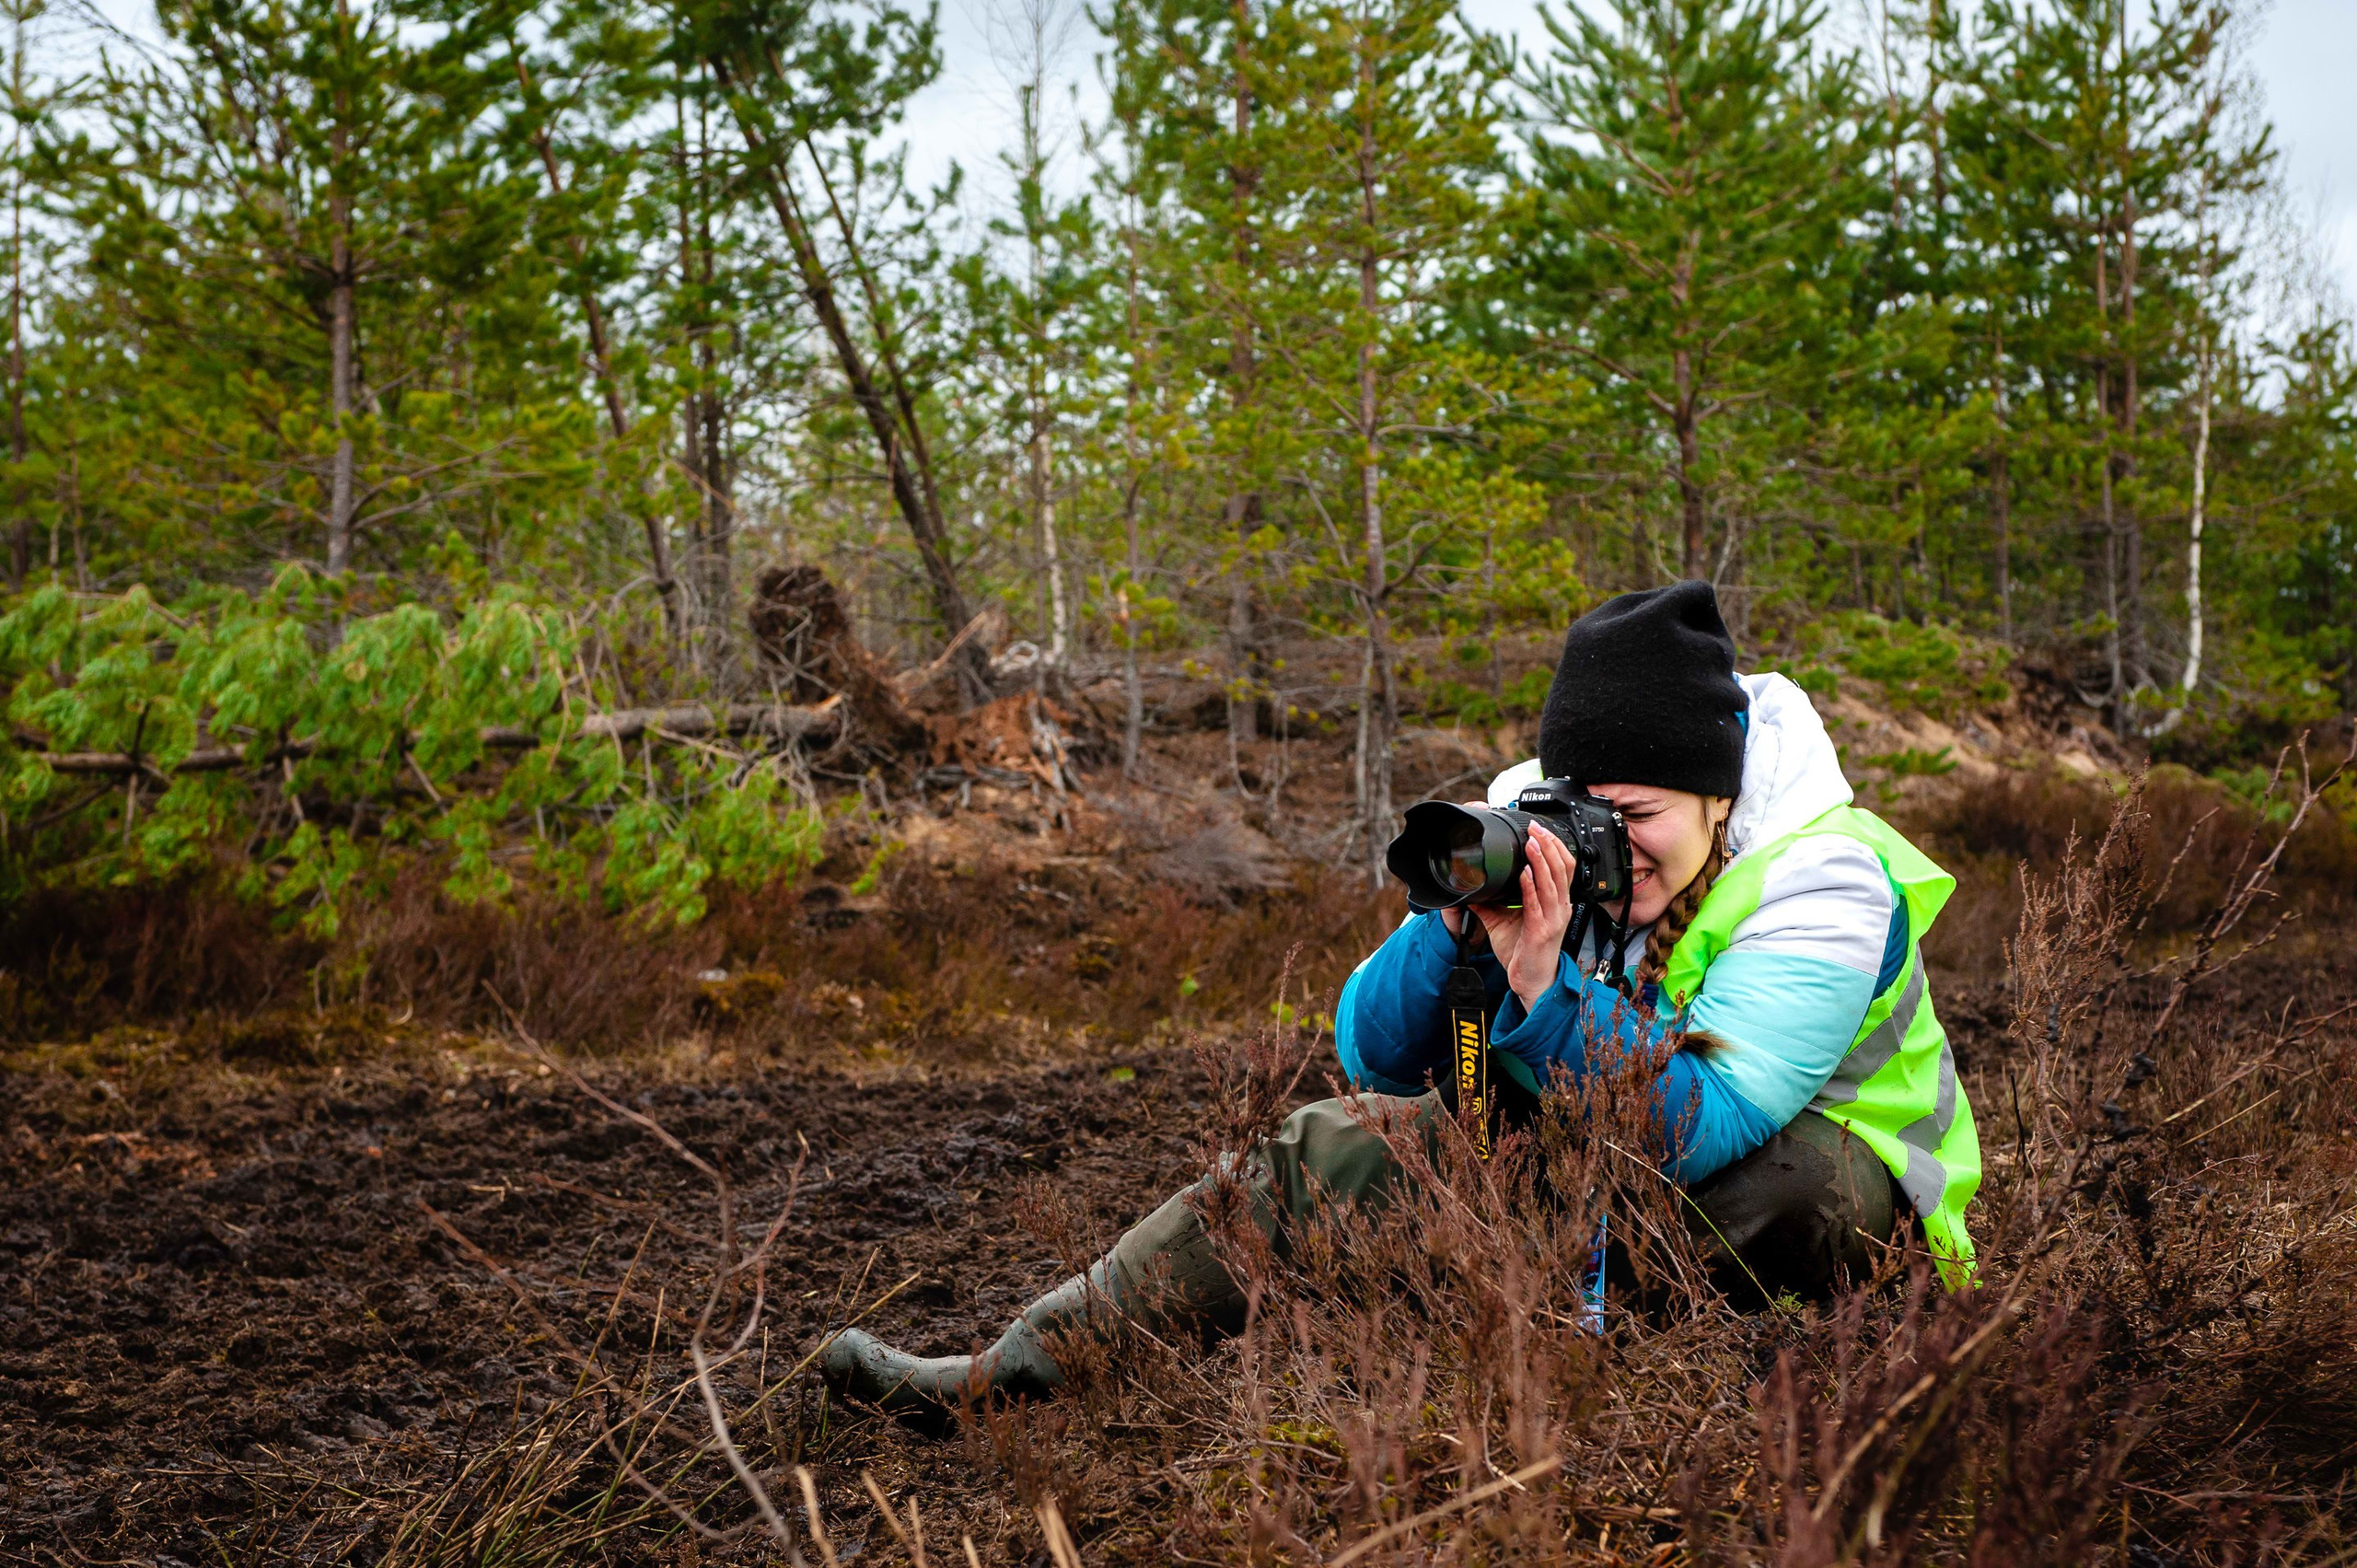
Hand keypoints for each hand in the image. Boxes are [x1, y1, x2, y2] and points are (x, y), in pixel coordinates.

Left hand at [1473, 826, 1574, 1011]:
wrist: (1532, 982)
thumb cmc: (1523, 952)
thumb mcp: (1504, 921)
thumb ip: (1491, 902)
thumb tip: (1472, 886)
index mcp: (1556, 902)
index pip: (1563, 867)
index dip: (1554, 846)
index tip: (1538, 829)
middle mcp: (1560, 907)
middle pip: (1562, 868)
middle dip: (1549, 845)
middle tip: (1535, 827)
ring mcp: (1554, 919)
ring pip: (1552, 882)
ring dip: (1541, 860)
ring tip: (1531, 842)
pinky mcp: (1542, 931)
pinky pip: (1537, 904)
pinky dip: (1530, 886)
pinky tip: (1523, 873)